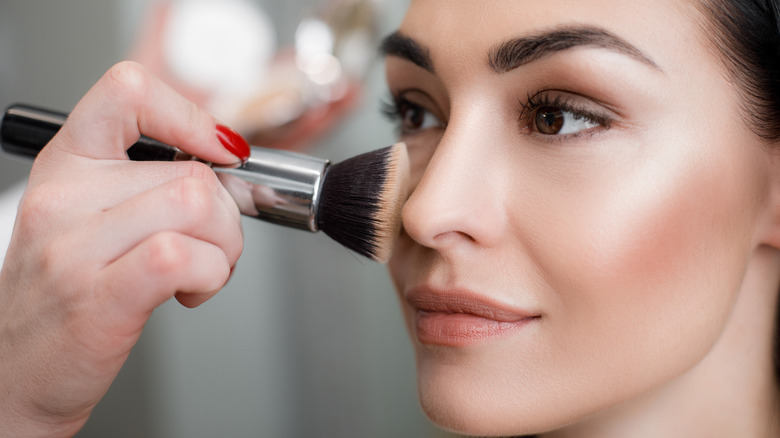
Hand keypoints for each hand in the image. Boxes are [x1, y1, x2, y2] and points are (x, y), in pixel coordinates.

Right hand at [0, 61, 244, 436]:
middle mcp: (64, 197)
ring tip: (201, 271)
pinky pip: (185, 255)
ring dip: (225, 247)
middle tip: (210, 247)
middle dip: (228, 217)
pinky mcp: (99, 296)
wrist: (17, 372)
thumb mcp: (91, 219)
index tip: (220, 150)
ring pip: (198, 205)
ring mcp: (75, 246)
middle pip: (193, 171)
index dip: (191, 115)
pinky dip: (212, 275)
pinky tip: (190, 292)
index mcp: (66, 165)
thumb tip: (226, 164)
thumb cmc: (65, 298)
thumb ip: (149, 184)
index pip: (128, 91)